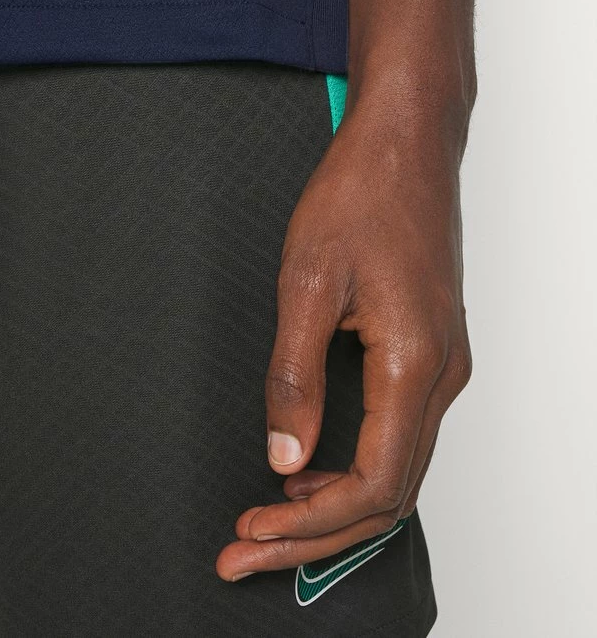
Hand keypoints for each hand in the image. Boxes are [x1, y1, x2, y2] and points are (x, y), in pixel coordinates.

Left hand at [216, 96, 471, 580]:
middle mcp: (440, 375)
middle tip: (247, 546)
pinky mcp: (429, 348)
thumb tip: (285, 453)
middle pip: (389, 494)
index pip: (371, 486)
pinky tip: (310, 469)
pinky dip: (355, 469)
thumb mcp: (307, 283)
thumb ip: (295, 376)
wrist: (406, 142)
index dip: (308, 523)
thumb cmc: (361, 196)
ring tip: (269, 517)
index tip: (252, 526)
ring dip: (335, 506)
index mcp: (414, 364)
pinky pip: (399, 435)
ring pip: (397, 470)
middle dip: (315, 533)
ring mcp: (441, 363)